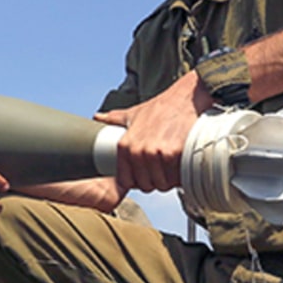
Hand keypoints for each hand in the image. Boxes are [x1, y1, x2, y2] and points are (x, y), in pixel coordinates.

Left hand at [94, 74, 212, 193]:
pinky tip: (182, 167)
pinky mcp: (174, 154)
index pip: (126, 180)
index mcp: (125, 145)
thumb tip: (97, 117)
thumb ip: (114, 119)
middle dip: (154, 182)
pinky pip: (176, 178)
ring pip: (162, 184)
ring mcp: (156, 153)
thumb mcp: (133, 113)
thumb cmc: (160, 107)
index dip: (137, 182)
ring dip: (168, 181)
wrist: (185, 98)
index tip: (145, 176)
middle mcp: (138, 151)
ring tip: (172, 170)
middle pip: (146, 184)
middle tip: (162, 172)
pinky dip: (181, 177)